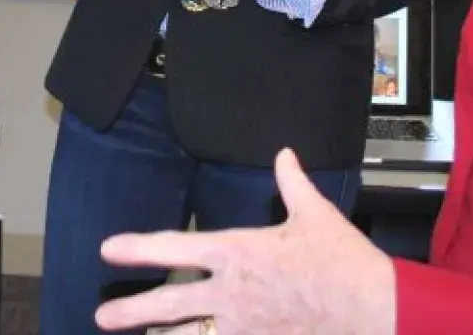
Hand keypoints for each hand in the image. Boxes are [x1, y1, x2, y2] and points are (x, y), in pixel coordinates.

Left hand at [95, 150, 397, 334]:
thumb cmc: (341, 261)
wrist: (370, 307)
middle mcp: (231, 291)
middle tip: (102, 315)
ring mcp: (242, 325)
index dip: (138, 248)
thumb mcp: (315, 213)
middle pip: (169, 302)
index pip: (175, 247)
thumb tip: (285, 154)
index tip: (110, 249)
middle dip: (132, 311)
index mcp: (238, 252)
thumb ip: (292, 183)